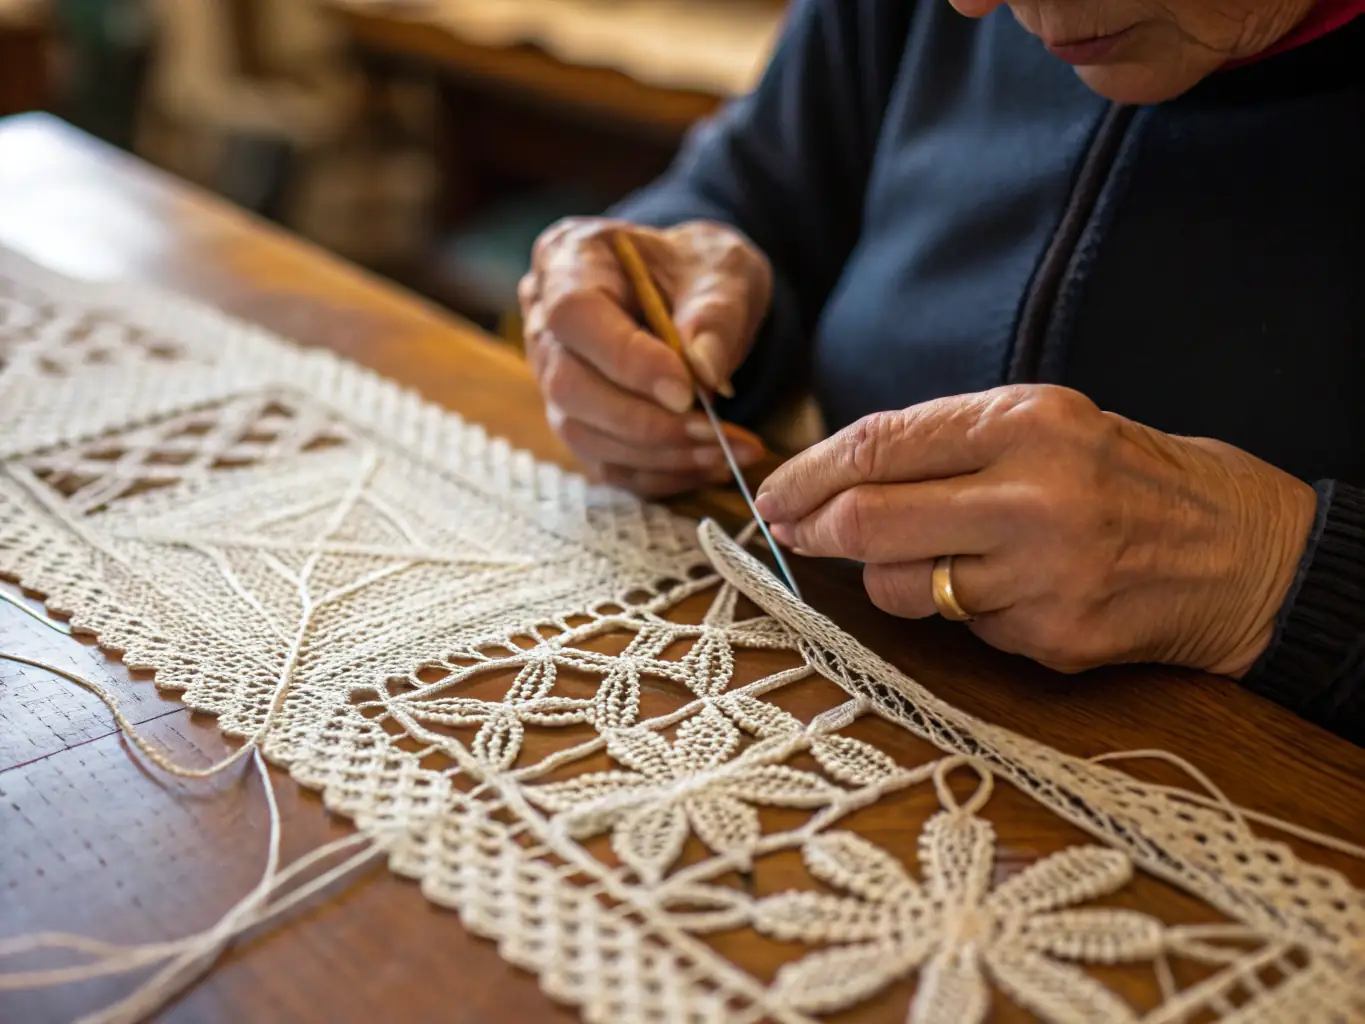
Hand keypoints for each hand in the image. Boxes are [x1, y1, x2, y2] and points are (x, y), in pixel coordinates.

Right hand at [520, 217, 771, 496]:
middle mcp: (545, 322)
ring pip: (582, 433)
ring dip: (656, 454)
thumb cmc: (701, 269)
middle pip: (568, 386)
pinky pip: (606, 463)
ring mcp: (554, 377)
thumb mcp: (724, 270)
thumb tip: (704, 373)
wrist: (697, 291)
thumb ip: (716, 313)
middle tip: (714, 430)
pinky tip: (709, 463)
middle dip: (643, 420)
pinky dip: (660, 473)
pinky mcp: (580, 421)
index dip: (625, 360)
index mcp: (570, 260)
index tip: (687, 390)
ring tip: (724, 451)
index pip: (575, 316)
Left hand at [754, 385, 1316, 676]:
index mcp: (1027, 422)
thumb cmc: (1126, 478)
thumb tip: (834, 478)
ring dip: (890, 576)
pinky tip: (1011, 588)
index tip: (775, 492)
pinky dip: (961, 609)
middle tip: (794, 532)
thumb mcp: (1046, 424)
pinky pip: (959, 625)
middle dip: (813, 529)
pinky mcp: (1053, 638)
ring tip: (936, 556)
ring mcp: (1045, 575)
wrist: (1241, 552)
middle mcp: (1033, 496)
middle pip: (869, 520)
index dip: (808, 473)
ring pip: (900, 587)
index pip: (879, 445)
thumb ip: (945, 443)